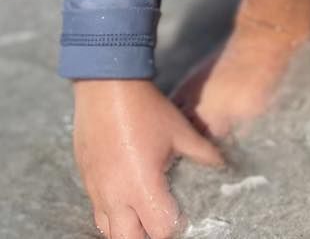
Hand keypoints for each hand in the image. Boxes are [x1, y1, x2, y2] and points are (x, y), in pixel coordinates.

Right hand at [73, 79, 224, 238]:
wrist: (105, 86)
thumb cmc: (145, 108)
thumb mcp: (180, 130)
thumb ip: (203, 152)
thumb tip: (223, 164)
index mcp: (142, 185)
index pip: (159, 230)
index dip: (174, 227)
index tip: (183, 218)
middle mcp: (116, 195)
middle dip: (148, 235)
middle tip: (162, 221)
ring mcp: (97, 189)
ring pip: (107, 230)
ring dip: (127, 228)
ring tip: (144, 215)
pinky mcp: (86, 180)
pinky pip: (96, 210)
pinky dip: (112, 214)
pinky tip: (126, 201)